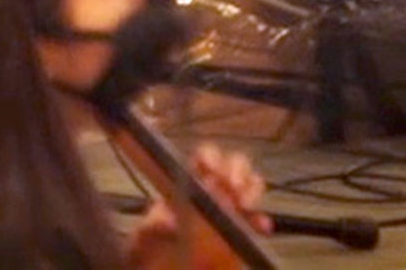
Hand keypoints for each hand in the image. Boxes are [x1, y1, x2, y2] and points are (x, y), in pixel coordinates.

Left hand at [130, 141, 270, 264]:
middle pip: (234, 165)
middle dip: (236, 170)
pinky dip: (261, 221)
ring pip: (251, 186)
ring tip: (244, 203)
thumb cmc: (152, 248)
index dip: (210, 158)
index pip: (205, 157)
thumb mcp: (144, 238)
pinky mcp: (242, 232)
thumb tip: (170, 223)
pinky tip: (260, 227)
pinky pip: (257, 222)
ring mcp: (231, 208)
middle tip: (231, 186)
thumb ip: (153, 229)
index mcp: (188, 182)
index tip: (210, 170)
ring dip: (251, 190)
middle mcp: (214, 189)